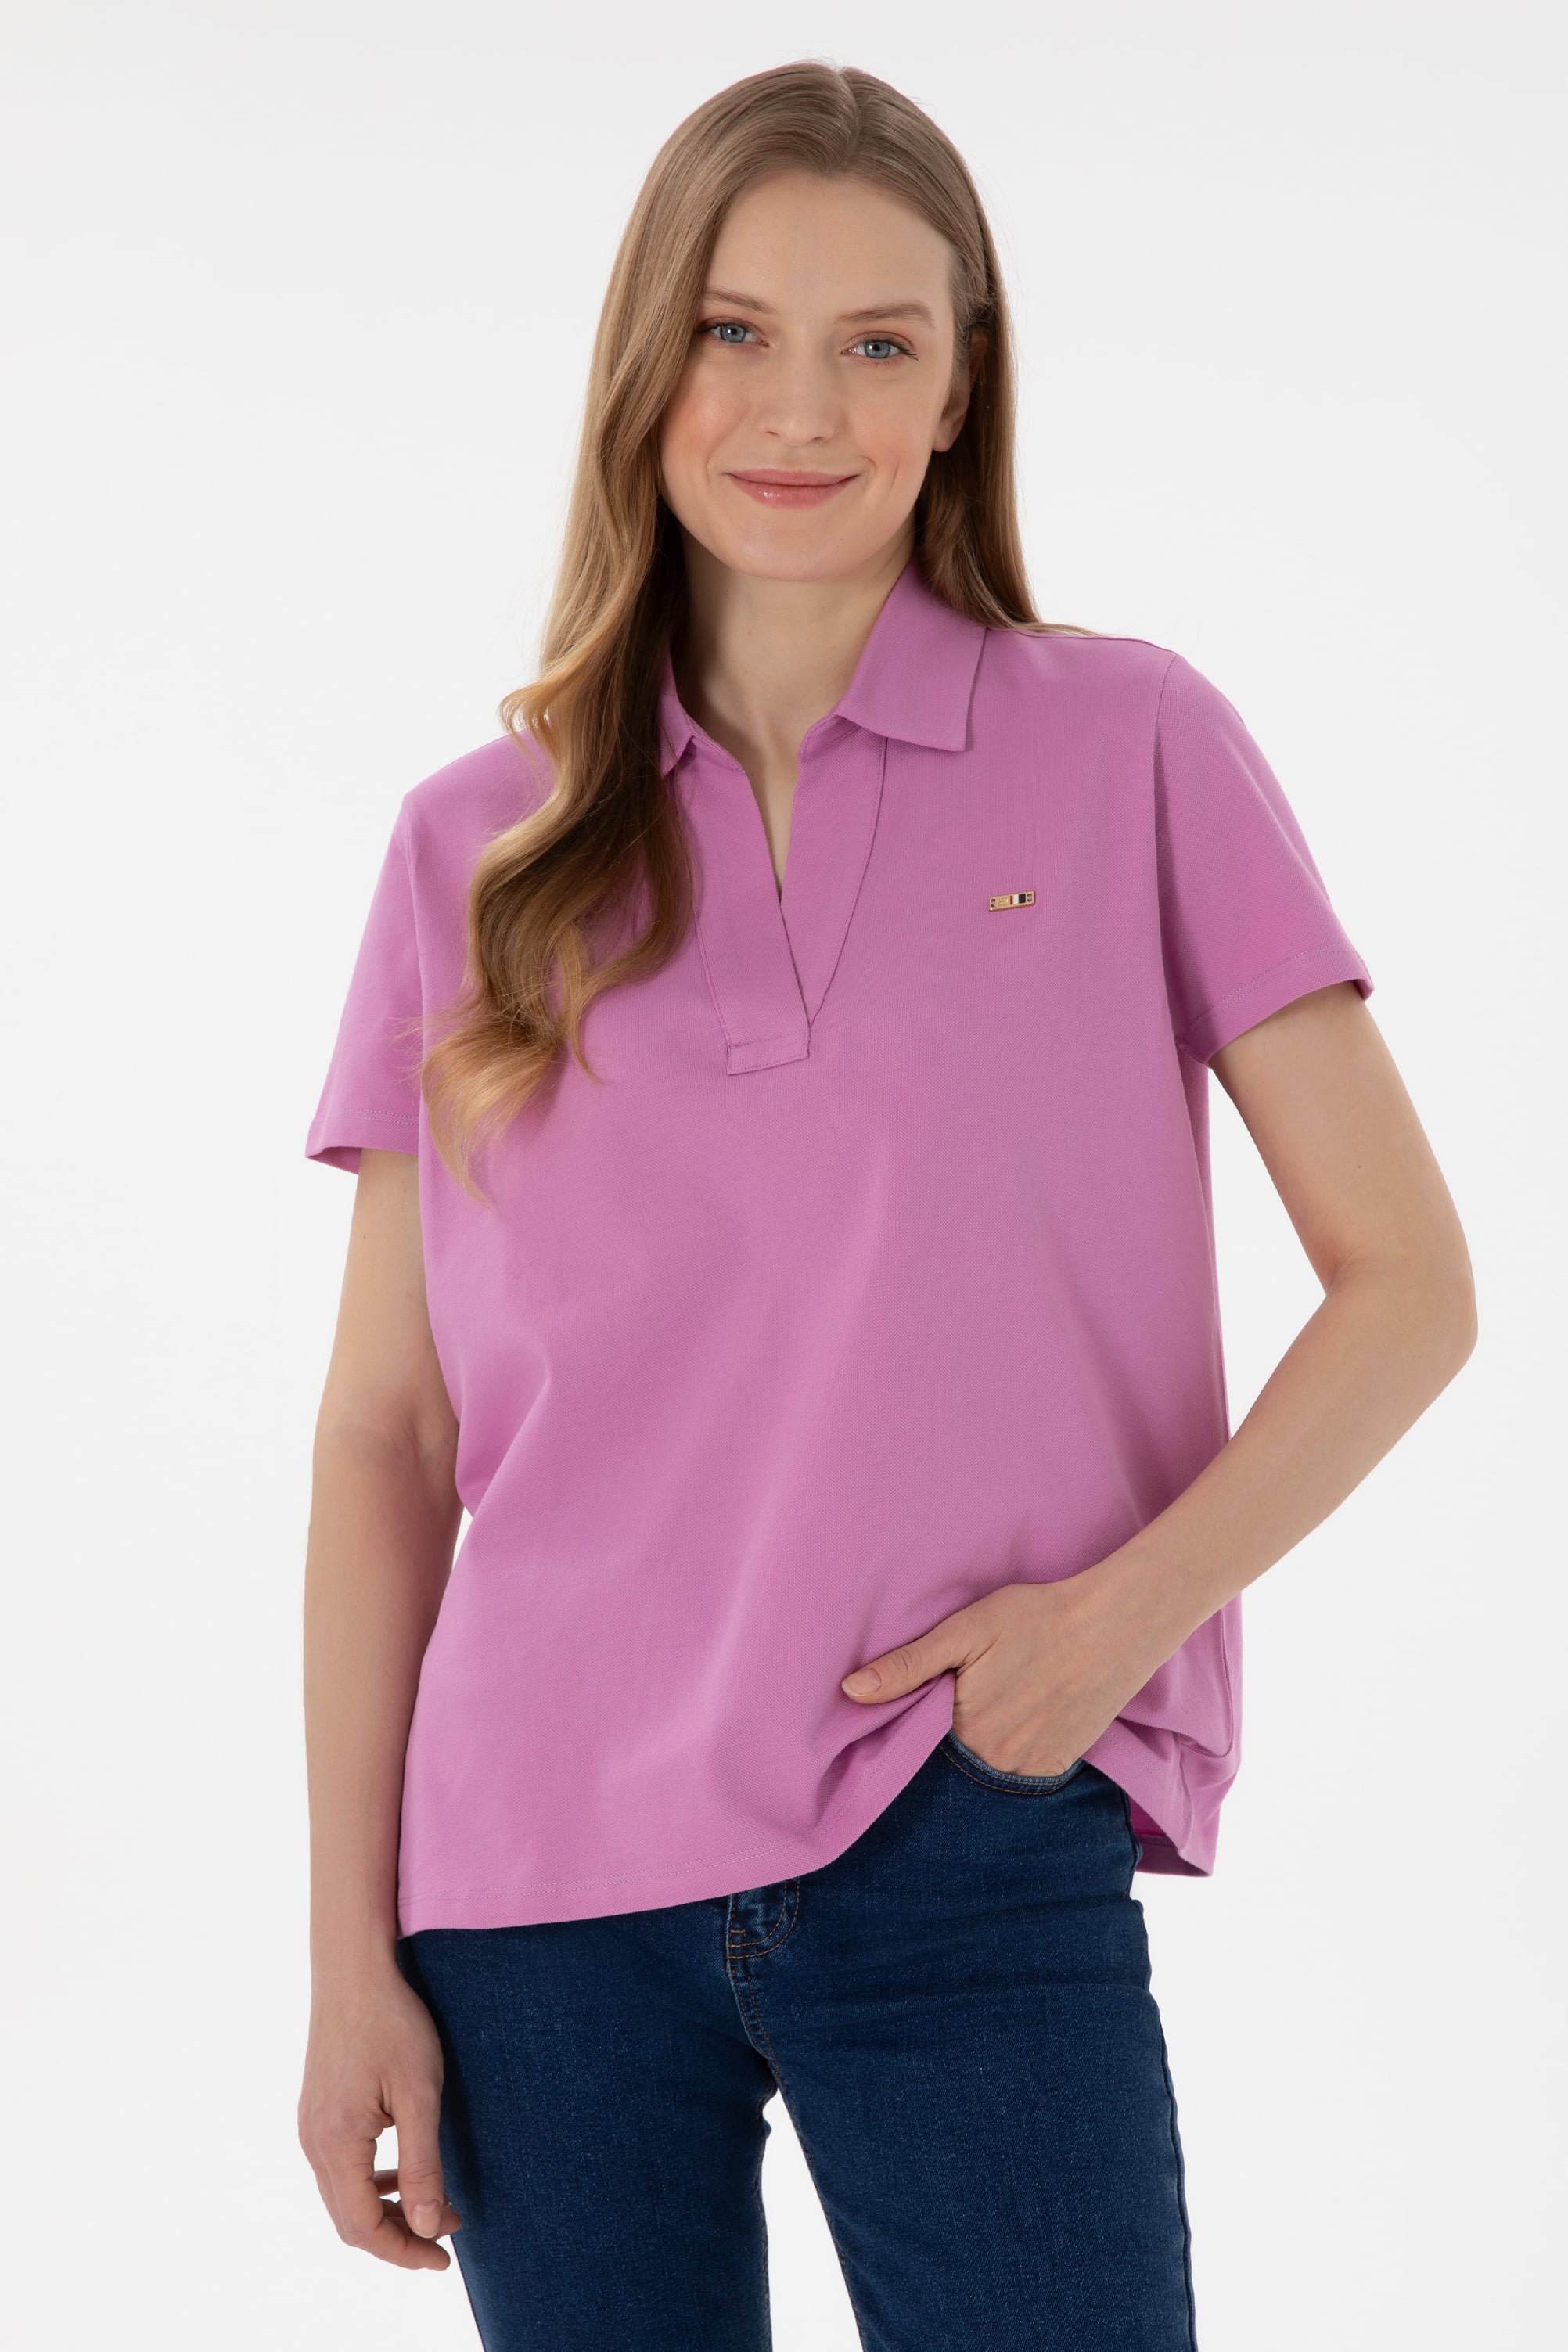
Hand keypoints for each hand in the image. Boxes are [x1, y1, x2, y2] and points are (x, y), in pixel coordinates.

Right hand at [299, 1963, 462, 2270]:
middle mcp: (314, 2142)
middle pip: (350, 2221)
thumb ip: (423, 2165)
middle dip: (399, 2236)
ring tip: (435, 2204)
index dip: (405, 2251)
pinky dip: (372, 2184)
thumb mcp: (419, 2094)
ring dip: (387, 2211)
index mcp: (336, 2144)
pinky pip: (339, 2169)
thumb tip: (428, 2228)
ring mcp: (311, 2127)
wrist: (354, 1971)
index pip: (364, 2228)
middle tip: (447, 2233)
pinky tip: (403, 2172)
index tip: (444, 2258)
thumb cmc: (392, 2024)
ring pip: (343, 2197)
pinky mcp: (317, 2112)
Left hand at [840, 1567, 1164, 1777]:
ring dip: (979, 1744)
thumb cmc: (1036, 1619)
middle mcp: (994, 1761)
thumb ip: (908, 1665)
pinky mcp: (1057, 1767)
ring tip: (997, 1700)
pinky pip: (1018, 1771)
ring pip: (983, 1766)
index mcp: (963, 1728)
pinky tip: (1021, 1715)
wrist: (1114, 1627)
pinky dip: (1011, 1749)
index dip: (914, 1718)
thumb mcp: (965, 1631)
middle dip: (946, 1733)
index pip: (916, 1740)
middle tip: (969, 1690)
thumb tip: (850, 1692)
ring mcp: (1028, 1769)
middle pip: (950, 1757)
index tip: (921, 1697)